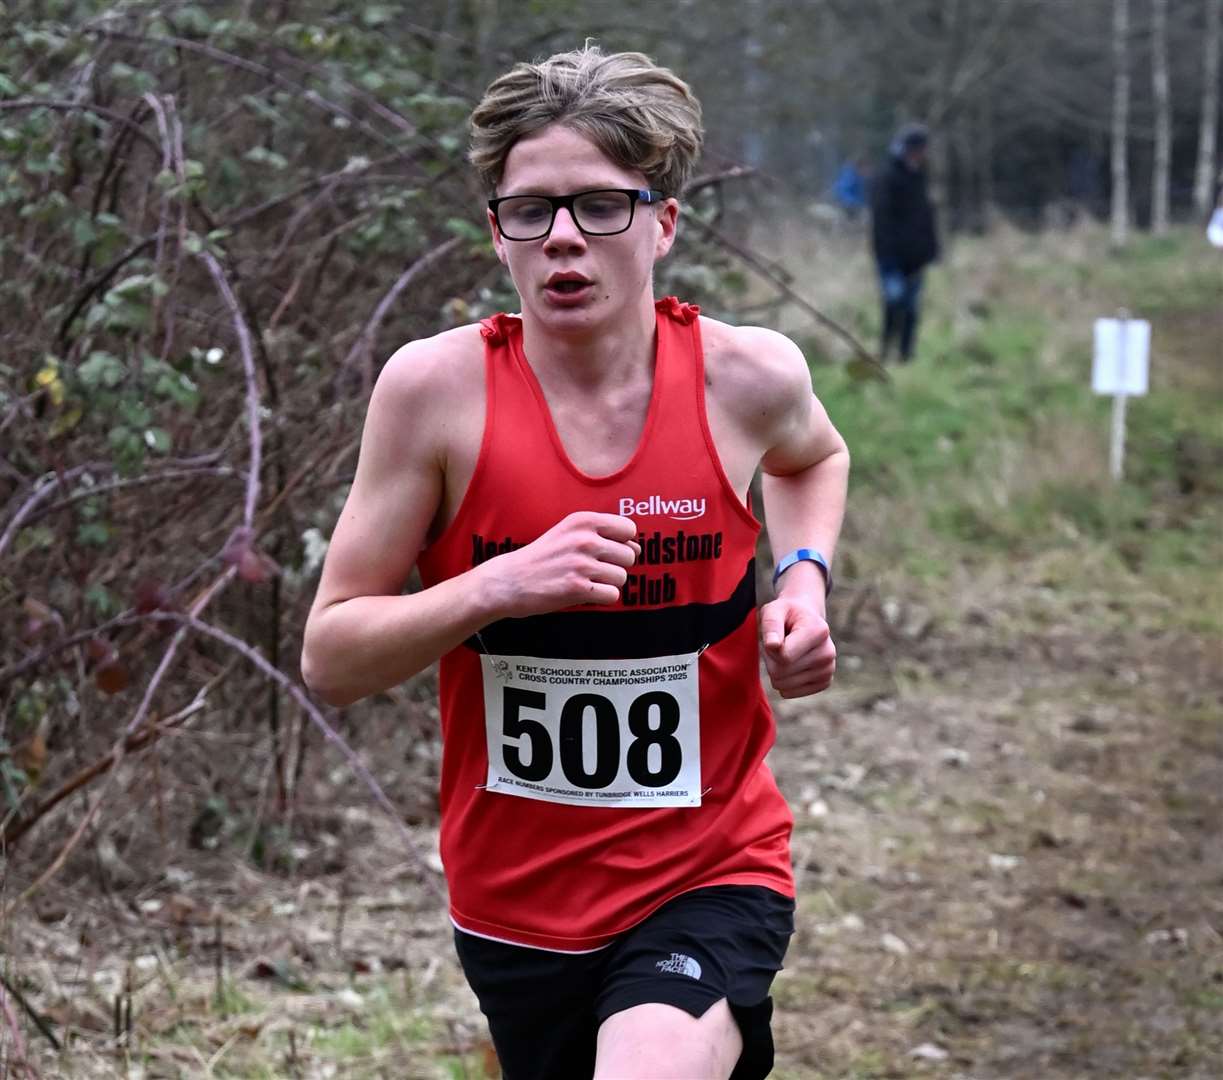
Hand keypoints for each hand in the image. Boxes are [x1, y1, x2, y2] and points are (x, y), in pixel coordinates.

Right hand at [478, 511, 638, 617]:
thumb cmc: (543, 557)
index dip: (623, 543)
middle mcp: (584, 539)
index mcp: (583, 521)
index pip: (629, 529)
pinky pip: (612, 595)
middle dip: (616, 566)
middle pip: (630, 556)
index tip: (606, 552)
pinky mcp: (577, 588)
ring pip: (622, 577)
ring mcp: (581, 564)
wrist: (509, 580)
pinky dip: (602, 598)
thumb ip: (603, 536)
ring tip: (586, 581)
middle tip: (593, 571)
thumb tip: (638, 548)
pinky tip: (583, 593)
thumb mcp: (568, 533)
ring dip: (608, 583)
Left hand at [759, 595, 835, 697]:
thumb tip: (773, 646)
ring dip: (776, 670)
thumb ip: (771, 625)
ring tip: (785, 653)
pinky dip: (783, 681)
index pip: (784, 657)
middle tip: (779, 645)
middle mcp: (828, 652)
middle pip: (781, 672)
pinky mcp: (824, 683)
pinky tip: (792, 664)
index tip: (775, 636)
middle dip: (771, 660)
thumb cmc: (785, 615)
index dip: (770, 649)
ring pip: (782, 685)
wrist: (805, 621)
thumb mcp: (773, 611)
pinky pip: (788, 693)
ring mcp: (828, 670)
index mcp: (819, 631)